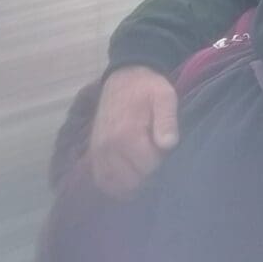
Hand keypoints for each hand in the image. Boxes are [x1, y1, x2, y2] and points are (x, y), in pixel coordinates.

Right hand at [88, 66, 178, 197]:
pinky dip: (117, 185)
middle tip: (158, 158)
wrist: (124, 78)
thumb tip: (168, 144)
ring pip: (117, 185)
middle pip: (134, 180)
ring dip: (134, 183)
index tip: (166, 150)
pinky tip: (131, 178)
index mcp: (127, 134)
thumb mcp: (165, 97)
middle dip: (150, 174)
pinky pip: (103, 182)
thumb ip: (167, 120)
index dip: (163, 162)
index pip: (149, 167)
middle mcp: (108, 147)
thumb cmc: (148, 88)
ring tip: (146, 167)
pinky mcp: (94, 155)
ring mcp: (98, 153)